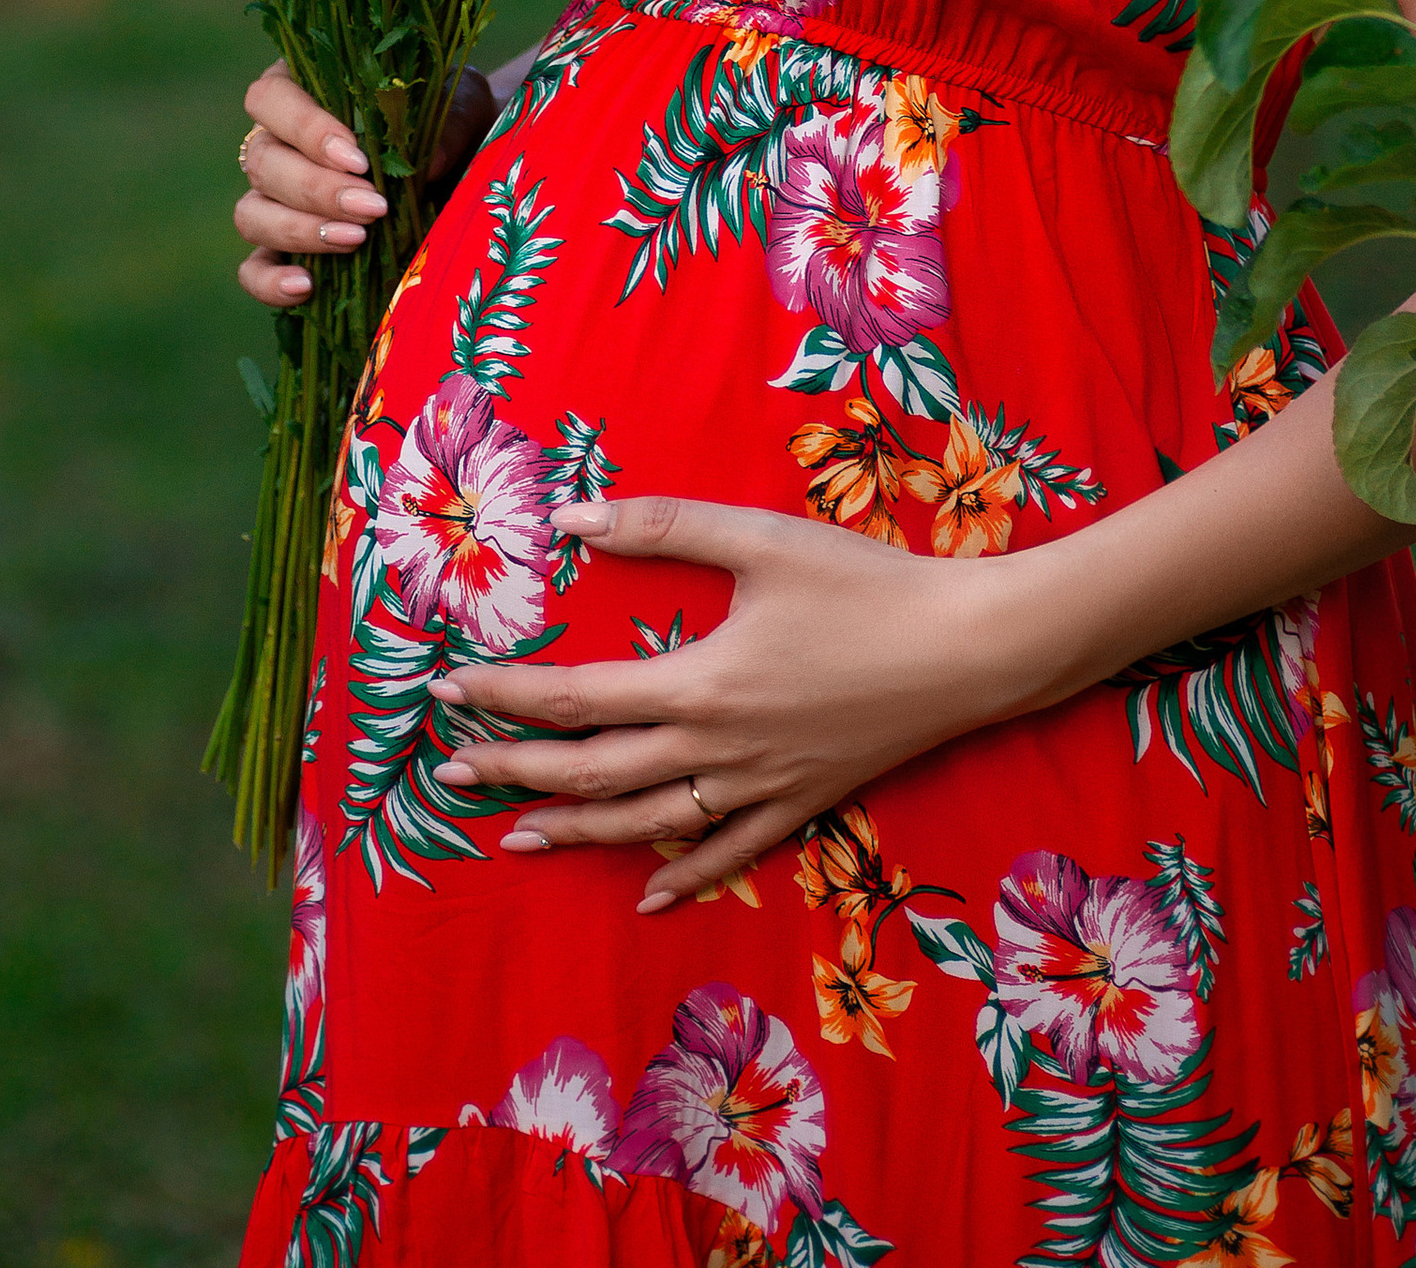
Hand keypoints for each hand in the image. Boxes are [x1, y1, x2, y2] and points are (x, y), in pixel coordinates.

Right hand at [234, 59, 497, 305]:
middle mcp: (276, 142)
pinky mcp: (280, 249)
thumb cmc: (449, 119)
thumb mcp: (461, 102)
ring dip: (300, 230)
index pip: (270, 98)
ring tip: (356, 239)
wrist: (464, 166)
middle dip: (316, 189)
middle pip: (262, 162)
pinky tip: (307, 286)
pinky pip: (253, 270)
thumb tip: (430, 162)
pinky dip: (270, 281)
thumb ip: (450, 121)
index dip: (304, 128)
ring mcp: (272, 198)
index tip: (357, 159)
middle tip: (372, 207)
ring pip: (251, 213)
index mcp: (302, 89)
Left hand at [429, 492, 1060, 910]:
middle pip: (595, 774)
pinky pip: (728, 853)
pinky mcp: (801, 804)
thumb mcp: (761, 538)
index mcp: (700, 683)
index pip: (577, 699)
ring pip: (648, 826)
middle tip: (452, 774)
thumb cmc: (864, 585)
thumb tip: (575, 518)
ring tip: (519, 839)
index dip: (507, 697)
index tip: (450, 690)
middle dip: (517, 774)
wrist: (966, 650)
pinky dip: (682, 877)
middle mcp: (717, 749)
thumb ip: (664, 526)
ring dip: (578, 833)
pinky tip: (648, 897)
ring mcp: (759, 788)